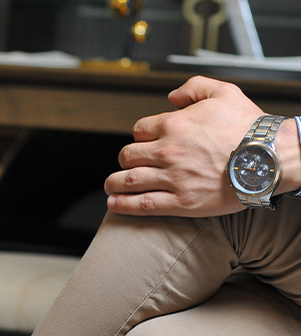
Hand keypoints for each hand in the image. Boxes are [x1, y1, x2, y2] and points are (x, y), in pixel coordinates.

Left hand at [104, 76, 299, 217]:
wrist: (267, 157)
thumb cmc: (248, 127)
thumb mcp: (223, 91)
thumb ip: (194, 87)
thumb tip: (172, 96)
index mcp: (174, 124)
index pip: (140, 130)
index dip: (140, 137)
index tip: (143, 144)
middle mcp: (168, 151)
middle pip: (129, 156)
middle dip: (125, 160)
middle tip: (124, 166)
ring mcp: (173, 178)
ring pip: (130, 181)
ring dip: (115, 184)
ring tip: (111, 187)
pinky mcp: (181, 202)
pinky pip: (143, 204)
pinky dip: (124, 205)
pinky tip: (114, 205)